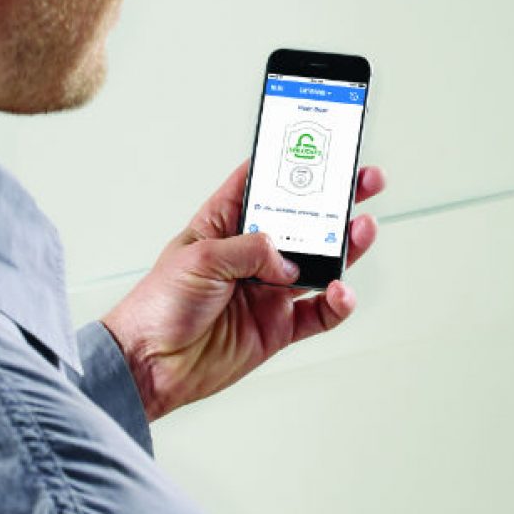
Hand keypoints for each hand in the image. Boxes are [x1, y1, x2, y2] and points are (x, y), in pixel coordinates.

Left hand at [99, 161, 382, 420]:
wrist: (149, 367)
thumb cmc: (157, 306)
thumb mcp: (199, 259)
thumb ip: (249, 249)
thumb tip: (287, 257)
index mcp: (225, 224)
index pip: (262, 184)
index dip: (289, 164)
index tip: (320, 146)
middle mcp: (252, 254)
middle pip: (304, 221)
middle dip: (335, 200)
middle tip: (364, 181)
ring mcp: (269, 290)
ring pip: (321, 262)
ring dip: (346, 246)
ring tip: (362, 229)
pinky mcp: (278, 327)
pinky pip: (319, 312)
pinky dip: (337, 303)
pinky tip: (342, 292)